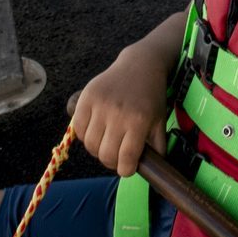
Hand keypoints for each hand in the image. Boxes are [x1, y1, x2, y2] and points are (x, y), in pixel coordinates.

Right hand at [71, 43, 170, 174]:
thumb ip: (157, 147)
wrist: (139, 65)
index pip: (125, 159)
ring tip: (106, 143)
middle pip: (106, 155)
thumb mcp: (159, 121)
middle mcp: (118, 114)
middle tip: (117, 156)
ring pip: (90, 145)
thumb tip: (153, 171)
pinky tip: (96, 131)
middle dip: (111, 162)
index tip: (127, 167)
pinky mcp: (86, 97)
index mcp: (139, 121)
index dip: (125, 170)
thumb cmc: (151, 96)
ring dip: (97, 150)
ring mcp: (100, 105)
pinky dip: (85, 136)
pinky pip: (78, 129)